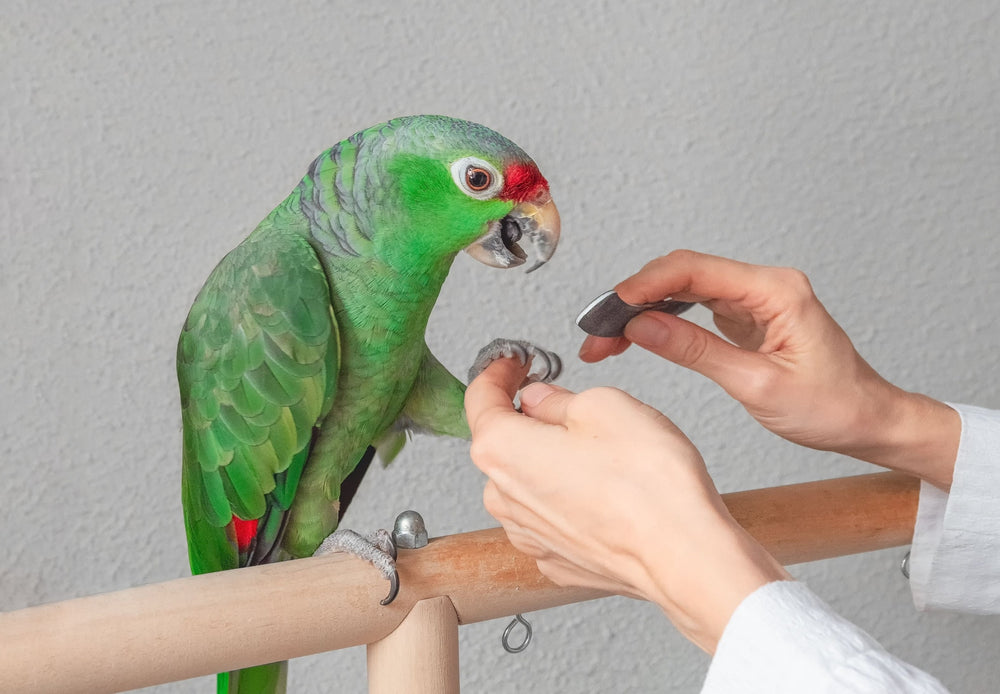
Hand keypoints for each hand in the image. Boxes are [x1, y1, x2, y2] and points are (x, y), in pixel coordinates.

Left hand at [465, 356, 788, 652]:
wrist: (684, 557)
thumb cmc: (650, 486)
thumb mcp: (604, 405)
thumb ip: (558, 400)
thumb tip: (543, 401)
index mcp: (503, 450)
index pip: (480, 400)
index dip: (497, 373)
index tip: (512, 364)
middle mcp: (505, 498)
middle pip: (503, 443)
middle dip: (528, 418)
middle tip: (567, 403)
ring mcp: (531, 535)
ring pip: (528, 482)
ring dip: (551, 462)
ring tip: (602, 455)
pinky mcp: (558, 560)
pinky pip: (552, 516)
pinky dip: (570, 499)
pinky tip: (606, 491)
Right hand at [579, 250, 959, 488]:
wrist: (867, 420)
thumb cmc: (831, 406)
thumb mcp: (757, 385)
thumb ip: (696, 351)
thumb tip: (643, 326)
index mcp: (776, 291)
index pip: (695, 270)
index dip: (645, 285)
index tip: (611, 308)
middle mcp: (764, 285)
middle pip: (683, 274)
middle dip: (634, 298)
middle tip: (597, 332)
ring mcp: (755, 298)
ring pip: (683, 288)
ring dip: (643, 309)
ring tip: (607, 339)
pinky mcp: (746, 315)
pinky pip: (695, 306)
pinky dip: (662, 319)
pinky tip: (637, 336)